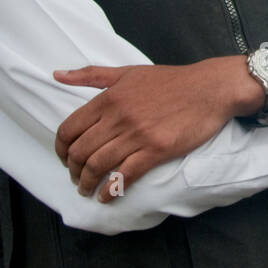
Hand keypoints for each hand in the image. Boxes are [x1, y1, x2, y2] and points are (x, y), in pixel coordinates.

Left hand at [53, 57, 258, 201]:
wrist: (209, 89)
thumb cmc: (171, 80)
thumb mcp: (128, 72)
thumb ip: (91, 75)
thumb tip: (57, 75)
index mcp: (108, 97)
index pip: (69, 129)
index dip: (60, 148)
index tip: (64, 158)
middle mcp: (118, 117)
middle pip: (80, 151)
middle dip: (72, 170)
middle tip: (75, 178)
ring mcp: (137, 134)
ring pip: (98, 165)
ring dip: (87, 183)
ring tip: (86, 190)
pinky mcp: (156, 150)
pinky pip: (125, 175)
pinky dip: (111, 189)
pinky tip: (107, 196)